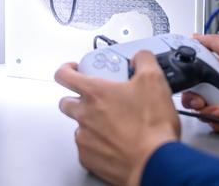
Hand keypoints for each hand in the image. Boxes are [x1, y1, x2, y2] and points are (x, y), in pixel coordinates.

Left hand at [55, 51, 179, 185]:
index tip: (73, 70)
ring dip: (90, 122)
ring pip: (78, 126)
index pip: (63, 75)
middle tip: (97, 99)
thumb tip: (140, 57)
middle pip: (66, 102)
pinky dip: (97, 143)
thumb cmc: (152, 126)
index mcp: (94, 92)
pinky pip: (86, 147)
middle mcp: (84, 114)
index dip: (66, 69)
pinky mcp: (89, 159)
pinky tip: (115, 142)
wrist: (155, 162)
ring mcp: (85, 138)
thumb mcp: (154, 80)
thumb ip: (143, 60)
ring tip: (113, 123)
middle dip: (78, 98)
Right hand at [182, 34, 218, 134]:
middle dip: (195, 97)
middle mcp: (218, 85)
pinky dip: (218, 120)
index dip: (188, 75)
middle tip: (205, 97)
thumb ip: (216, 43)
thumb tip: (197, 36)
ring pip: (198, 109)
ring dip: (208, 110)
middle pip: (191, 91)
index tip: (192, 79)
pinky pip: (210, 122)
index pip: (192, 70)